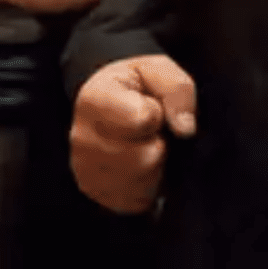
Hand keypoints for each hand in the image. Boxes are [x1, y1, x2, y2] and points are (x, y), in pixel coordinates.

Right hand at [71, 54, 195, 212]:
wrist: (112, 104)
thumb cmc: (137, 86)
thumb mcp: (158, 69)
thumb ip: (176, 89)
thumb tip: (185, 128)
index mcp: (93, 99)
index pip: (142, 119)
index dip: (158, 112)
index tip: (151, 106)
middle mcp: (82, 138)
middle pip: (145, 157)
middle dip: (158, 142)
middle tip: (151, 130)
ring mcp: (86, 170)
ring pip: (144, 181)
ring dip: (156, 164)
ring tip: (144, 144)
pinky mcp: (98, 194)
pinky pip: (139, 199)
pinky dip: (148, 183)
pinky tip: (139, 163)